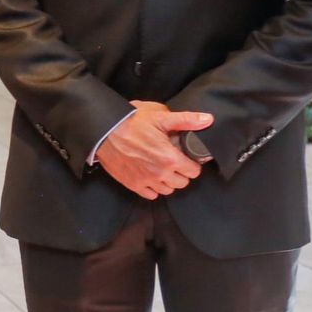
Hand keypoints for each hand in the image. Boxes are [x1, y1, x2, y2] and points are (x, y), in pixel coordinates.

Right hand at [97, 100, 212, 200]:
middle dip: (182, 173)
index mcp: (170, 158)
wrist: (104, 131)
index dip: (192, 164)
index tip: (187, 158)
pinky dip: (153, 188)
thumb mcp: (160, 116)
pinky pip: (151, 195)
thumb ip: (187, 120)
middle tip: (175, 162)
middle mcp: (160, 173)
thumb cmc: (131, 122)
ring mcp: (146, 181)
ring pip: (167, 190)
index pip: (193, 172)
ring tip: (163, 169)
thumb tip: (208, 119)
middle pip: (182, 183)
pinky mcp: (133, 184)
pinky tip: (150, 176)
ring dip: (168, 181)